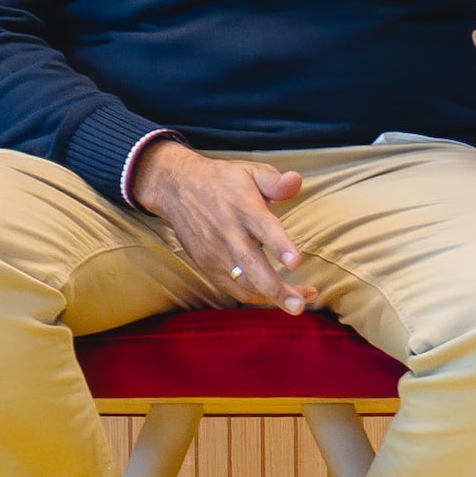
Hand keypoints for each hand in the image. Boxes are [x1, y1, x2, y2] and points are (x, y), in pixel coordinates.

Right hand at [133, 139, 310, 310]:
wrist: (176, 188)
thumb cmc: (221, 181)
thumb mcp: (250, 171)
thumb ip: (275, 181)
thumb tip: (296, 181)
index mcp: (244, 209)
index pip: (264, 229)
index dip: (280, 246)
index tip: (296, 262)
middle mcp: (229, 233)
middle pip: (252, 266)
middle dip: (276, 289)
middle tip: (299, 305)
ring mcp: (216, 252)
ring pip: (244, 284)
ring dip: (271, 297)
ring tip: (298, 303)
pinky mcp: (207, 264)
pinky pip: (233, 288)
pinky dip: (255, 296)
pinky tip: (274, 296)